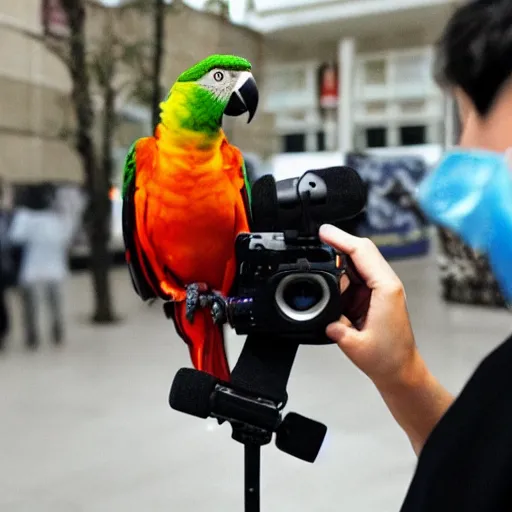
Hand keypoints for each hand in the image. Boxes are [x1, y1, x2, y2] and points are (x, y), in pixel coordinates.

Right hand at [320, 224, 418, 387]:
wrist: (400, 371)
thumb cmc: (388, 359)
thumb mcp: (355, 345)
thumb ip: (336, 328)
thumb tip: (323, 316)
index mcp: (386, 289)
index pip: (362, 253)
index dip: (340, 239)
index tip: (323, 232)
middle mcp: (386, 284)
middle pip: (360, 251)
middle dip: (338, 242)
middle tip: (316, 239)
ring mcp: (380, 289)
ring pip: (357, 262)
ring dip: (338, 260)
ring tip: (319, 261)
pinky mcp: (374, 295)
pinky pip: (355, 276)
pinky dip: (340, 273)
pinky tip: (329, 278)